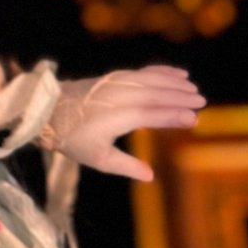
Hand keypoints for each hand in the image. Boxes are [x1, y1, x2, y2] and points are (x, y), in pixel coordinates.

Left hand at [45, 65, 204, 180]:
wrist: (47, 111)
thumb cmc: (72, 139)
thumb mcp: (97, 158)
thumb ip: (126, 166)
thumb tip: (151, 176)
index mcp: (113, 117)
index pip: (148, 114)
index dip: (171, 115)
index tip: (192, 118)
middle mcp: (115, 96)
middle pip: (152, 93)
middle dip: (178, 96)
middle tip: (201, 102)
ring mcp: (113, 84)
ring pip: (148, 80)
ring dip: (172, 82)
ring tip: (193, 88)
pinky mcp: (112, 78)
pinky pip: (140, 72)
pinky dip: (159, 71)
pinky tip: (176, 73)